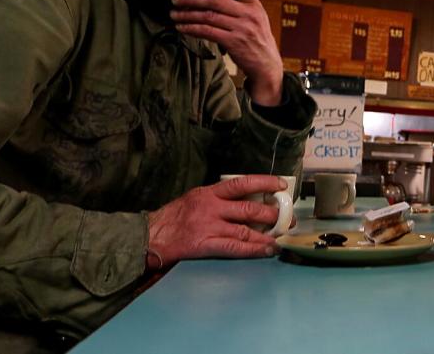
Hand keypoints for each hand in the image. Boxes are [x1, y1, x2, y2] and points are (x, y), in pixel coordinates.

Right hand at [146, 175, 292, 268]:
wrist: (147, 236)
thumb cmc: (171, 218)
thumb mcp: (193, 198)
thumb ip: (216, 199)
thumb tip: (244, 200)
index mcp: (208, 193)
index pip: (241, 183)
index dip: (264, 183)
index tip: (281, 185)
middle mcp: (211, 207)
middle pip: (249, 208)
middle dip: (272, 213)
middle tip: (287, 217)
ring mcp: (209, 227)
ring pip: (245, 230)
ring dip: (267, 233)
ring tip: (281, 235)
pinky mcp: (205, 245)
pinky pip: (235, 248)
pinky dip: (254, 250)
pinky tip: (267, 250)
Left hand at [170, 0, 282, 104]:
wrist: (267, 65)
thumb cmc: (258, 38)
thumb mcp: (258, 16)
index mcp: (255, 4)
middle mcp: (250, 14)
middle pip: (216, 0)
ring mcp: (242, 28)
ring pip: (209, 16)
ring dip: (187, 15)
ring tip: (174, 14)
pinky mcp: (234, 42)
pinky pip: (208, 32)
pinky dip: (192, 29)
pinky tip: (182, 28)